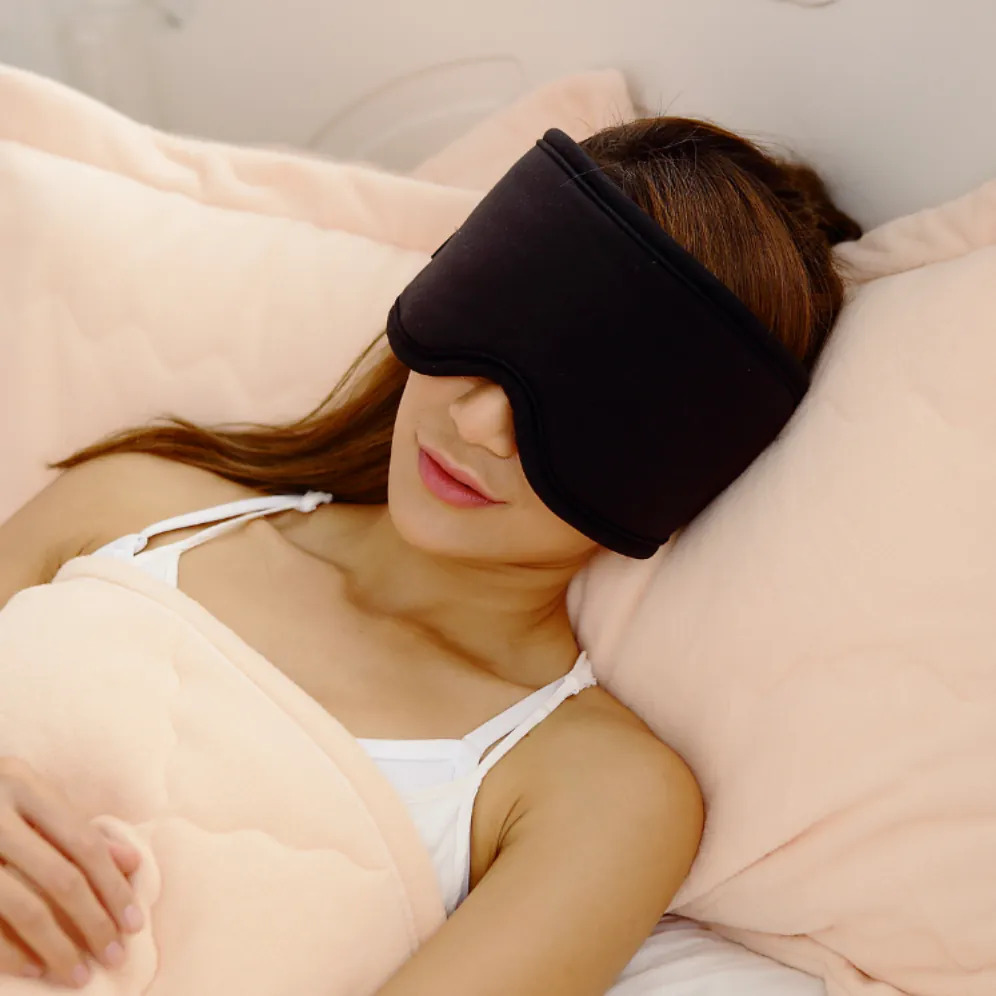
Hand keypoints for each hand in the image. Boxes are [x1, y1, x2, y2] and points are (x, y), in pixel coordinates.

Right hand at [0, 757, 142, 986]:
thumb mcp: (33, 801)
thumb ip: (79, 830)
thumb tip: (133, 863)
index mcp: (24, 787)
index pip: (83, 842)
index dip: (112, 885)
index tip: (134, 922)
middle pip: (59, 877)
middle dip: (93, 922)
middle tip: (115, 955)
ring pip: (24, 908)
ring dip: (57, 947)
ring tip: (80, 973)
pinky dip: (11, 953)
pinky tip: (36, 968)